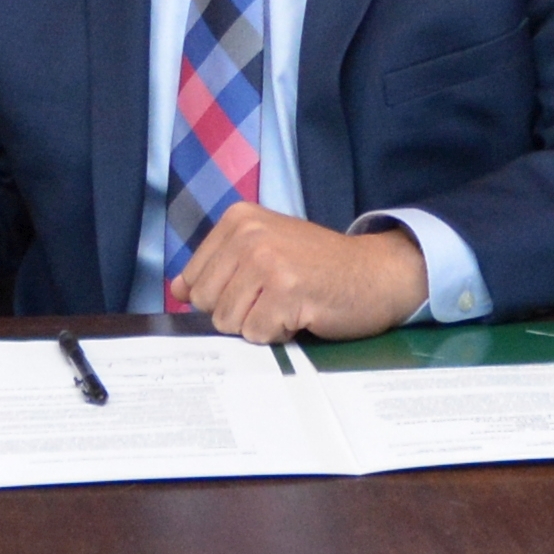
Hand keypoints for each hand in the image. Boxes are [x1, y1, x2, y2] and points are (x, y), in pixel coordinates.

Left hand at [174, 205, 428, 342]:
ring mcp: (267, 261)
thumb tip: (177, 289)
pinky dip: (279, 334)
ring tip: (289, 303)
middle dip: (239, 312)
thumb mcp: (264, 248)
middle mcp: (248, 234)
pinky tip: (301, 313)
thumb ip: (220, 266)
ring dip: (260, 324)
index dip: (222, 296)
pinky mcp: (286, 291)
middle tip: (274, 297)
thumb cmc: (319, 265)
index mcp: (238, 219)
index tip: (254, 287)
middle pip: (208, 303)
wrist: (375, 272)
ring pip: (230, 322)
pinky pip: (258, 334)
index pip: (193, 280)